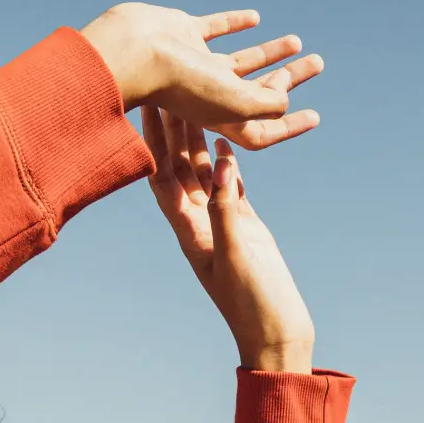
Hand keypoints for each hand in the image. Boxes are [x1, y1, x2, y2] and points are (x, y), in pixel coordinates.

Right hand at [81, 3, 321, 150]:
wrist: (136, 49)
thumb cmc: (183, 83)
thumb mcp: (236, 103)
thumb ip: (267, 105)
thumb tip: (285, 99)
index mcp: (223, 117)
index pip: (263, 129)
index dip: (291, 126)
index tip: (316, 116)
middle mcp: (211, 93)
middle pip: (259, 90)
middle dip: (290, 78)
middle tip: (319, 63)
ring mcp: (197, 63)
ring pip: (242, 61)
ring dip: (270, 53)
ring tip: (298, 42)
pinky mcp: (185, 35)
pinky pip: (215, 29)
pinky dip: (235, 24)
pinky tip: (255, 18)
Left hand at [144, 107, 313, 372]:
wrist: (276, 334)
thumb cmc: (253, 305)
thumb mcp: (237, 254)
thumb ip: (227, 208)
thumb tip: (221, 162)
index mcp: (189, 231)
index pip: (163, 176)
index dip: (152, 139)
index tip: (147, 104)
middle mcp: (199, 224)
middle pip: (180, 168)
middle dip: (172, 129)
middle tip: (166, 87)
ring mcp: (221, 226)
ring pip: (205, 174)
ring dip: (199, 139)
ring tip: (195, 101)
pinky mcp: (245, 229)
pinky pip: (231, 188)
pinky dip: (227, 163)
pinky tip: (226, 140)